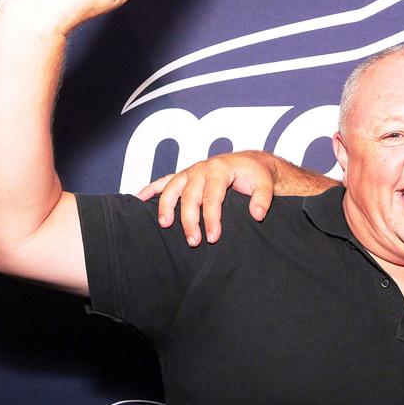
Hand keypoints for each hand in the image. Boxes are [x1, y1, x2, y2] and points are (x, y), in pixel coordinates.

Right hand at [136, 150, 278, 245]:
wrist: (251, 162)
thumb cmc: (257, 174)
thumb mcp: (266, 184)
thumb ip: (262, 199)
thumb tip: (257, 214)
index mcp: (219, 169)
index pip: (212, 197)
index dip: (211, 219)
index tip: (212, 238)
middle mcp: (201, 169)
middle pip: (190, 197)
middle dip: (189, 221)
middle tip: (194, 242)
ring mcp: (190, 171)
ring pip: (172, 189)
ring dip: (166, 207)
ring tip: (165, 226)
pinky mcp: (184, 176)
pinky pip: (163, 181)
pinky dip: (150, 190)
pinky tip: (138, 200)